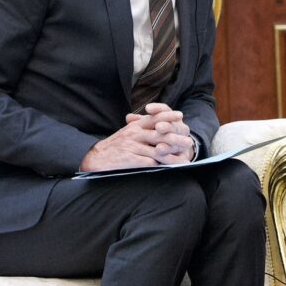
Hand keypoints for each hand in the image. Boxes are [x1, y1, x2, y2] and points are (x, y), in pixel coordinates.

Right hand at [79, 103, 193, 171]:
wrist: (96, 157)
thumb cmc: (115, 145)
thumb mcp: (127, 132)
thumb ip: (141, 126)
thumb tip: (158, 122)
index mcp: (134, 126)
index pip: (153, 118)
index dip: (167, 116)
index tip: (180, 116)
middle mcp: (134, 134)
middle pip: (159, 135)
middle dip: (176, 138)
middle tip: (188, 142)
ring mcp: (132, 147)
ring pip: (156, 150)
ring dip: (171, 155)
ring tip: (182, 160)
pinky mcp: (129, 159)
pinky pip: (147, 162)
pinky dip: (158, 166)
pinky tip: (168, 169)